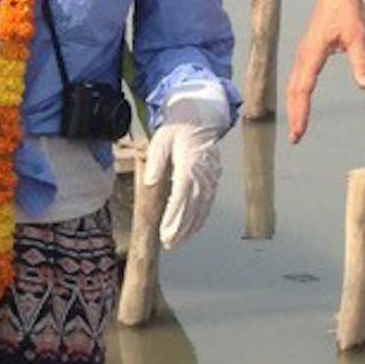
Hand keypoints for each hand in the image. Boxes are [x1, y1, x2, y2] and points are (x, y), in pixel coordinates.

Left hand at [141, 94, 226, 248]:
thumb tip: (151, 182)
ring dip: (190, 227)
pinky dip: (200, 219)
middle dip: (181, 227)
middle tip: (169, 244)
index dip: (175, 215)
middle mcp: (203, 173)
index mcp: (189, 163)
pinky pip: (208, 203)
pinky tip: (192, 230)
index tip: (166, 231)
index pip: (182, 194)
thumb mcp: (160, 141)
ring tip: (178, 242)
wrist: (199, 120)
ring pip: (202, 208)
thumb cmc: (177, 131)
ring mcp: (211, 178)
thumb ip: (156, 162)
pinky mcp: (213, 181)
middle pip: (193, 206)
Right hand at [286, 0, 364, 140]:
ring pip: (293, 86)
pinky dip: (296, 96)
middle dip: (294, 115)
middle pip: (293, 91)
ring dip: (293, 108)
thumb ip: (361, 62)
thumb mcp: (358, 37)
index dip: (301, 111)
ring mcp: (303, 55)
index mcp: (312, 53)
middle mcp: (303, 56)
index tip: (300, 131)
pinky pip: (297, 79)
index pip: (303, 89)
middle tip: (296, 138)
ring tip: (296, 128)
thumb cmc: (348, 12)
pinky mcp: (306, 54)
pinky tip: (300, 106)